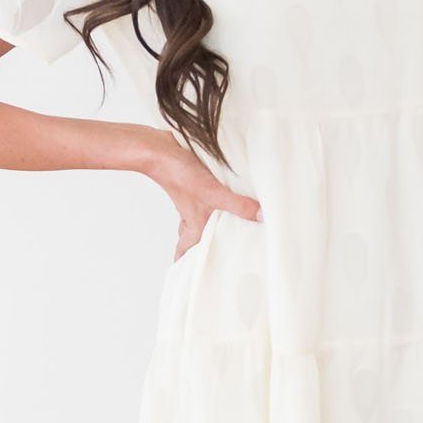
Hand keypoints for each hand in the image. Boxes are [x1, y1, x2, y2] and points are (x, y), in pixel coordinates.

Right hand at [147, 127, 261, 260]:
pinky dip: (212, 199)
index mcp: (194, 223)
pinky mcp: (194, 180)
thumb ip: (238, 205)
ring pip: (199, 215)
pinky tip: (226, 192)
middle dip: (201, 243)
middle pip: (193, 234)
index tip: (186, 273)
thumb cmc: (180, 175)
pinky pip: (204, 196)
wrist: (161, 148)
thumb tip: (262, 217)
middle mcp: (191, 213)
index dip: (185, 262)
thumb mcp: (214, 193)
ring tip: (226, 225)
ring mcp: (192, 197)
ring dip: (209, 220)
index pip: (186, 249)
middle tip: (216, 251)